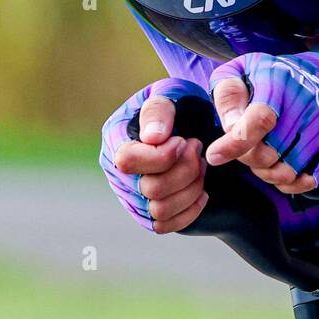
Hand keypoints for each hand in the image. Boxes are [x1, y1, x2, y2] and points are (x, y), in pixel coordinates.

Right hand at [101, 79, 208, 232]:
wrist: (202, 129)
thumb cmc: (184, 106)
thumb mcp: (173, 93)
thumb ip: (159, 109)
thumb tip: (152, 138)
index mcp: (116, 138)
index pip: (127, 161)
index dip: (162, 156)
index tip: (185, 140)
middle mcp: (118, 171)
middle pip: (150, 189)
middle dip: (185, 170)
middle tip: (198, 150)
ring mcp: (131, 196)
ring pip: (160, 210)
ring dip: (191, 188)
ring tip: (201, 166)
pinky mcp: (147, 215)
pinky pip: (165, 225)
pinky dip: (190, 209)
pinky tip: (202, 190)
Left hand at [205, 52, 318, 194]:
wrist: (316, 77)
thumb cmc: (269, 78)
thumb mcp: (240, 72)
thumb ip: (228, 94)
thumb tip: (230, 126)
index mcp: (279, 82)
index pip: (260, 120)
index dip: (237, 142)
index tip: (214, 156)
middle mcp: (306, 104)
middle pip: (269, 153)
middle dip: (248, 158)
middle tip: (246, 147)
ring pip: (287, 171)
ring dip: (268, 172)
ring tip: (264, 156)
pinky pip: (309, 180)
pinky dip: (290, 183)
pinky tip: (282, 169)